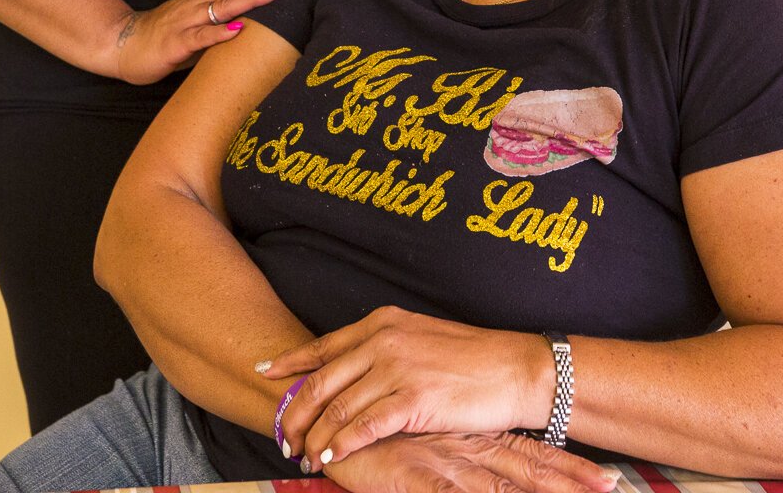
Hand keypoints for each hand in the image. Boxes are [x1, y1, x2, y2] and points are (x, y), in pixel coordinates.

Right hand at [108, 0, 298, 84]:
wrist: (122, 46)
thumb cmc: (166, 38)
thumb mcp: (200, 24)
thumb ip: (225, 18)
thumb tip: (261, 18)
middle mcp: (197, 2)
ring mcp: (186, 20)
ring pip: (222, 6)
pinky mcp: (175, 43)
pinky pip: (199, 38)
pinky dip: (219, 33)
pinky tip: (237, 29)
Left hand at [263, 306, 552, 466]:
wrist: (517, 369)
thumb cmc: (474, 358)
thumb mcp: (420, 339)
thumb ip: (384, 350)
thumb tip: (355, 370)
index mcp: (383, 323)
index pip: (323, 345)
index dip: (290, 362)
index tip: (265, 372)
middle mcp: (383, 341)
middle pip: (321, 380)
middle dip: (295, 411)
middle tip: (281, 434)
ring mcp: (396, 369)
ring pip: (337, 407)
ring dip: (315, 436)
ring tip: (304, 454)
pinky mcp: (413, 400)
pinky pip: (363, 427)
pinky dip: (341, 445)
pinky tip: (331, 458)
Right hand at [323, 431, 617, 492]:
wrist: (322, 409)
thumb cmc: (370, 432)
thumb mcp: (416, 443)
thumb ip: (450, 458)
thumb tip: (482, 476)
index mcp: (466, 440)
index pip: (527, 455)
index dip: (567, 470)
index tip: (610, 482)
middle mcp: (461, 449)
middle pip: (526, 468)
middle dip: (569, 482)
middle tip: (615, 486)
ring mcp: (441, 462)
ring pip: (499, 486)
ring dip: (542, 491)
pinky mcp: (414, 477)